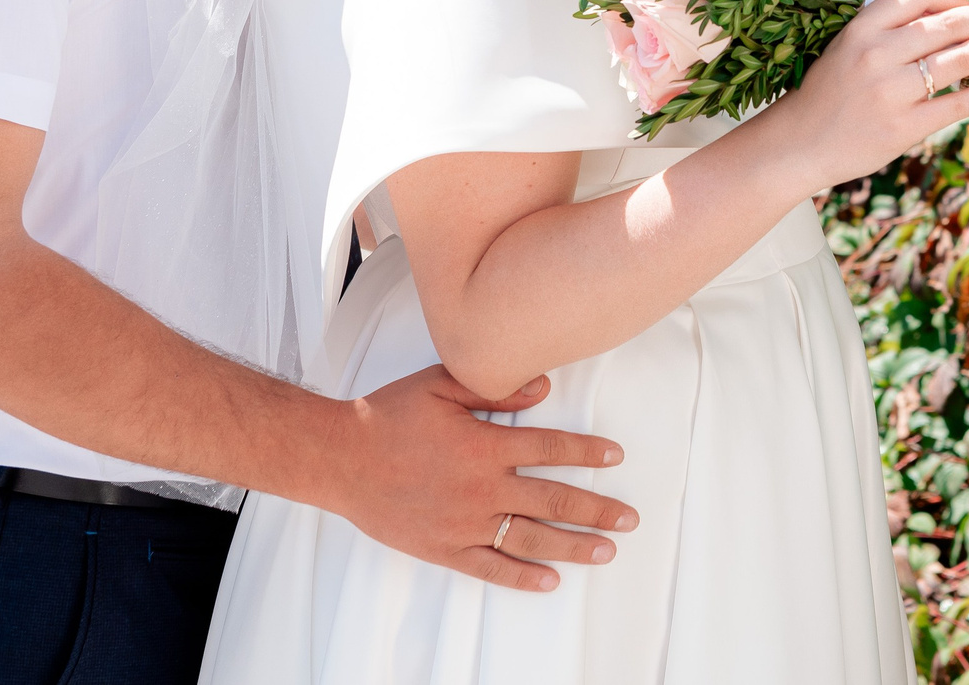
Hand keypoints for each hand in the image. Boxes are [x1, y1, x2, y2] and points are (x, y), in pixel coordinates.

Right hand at [327, 364, 637, 591]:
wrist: (339, 457)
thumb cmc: (387, 415)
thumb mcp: (441, 384)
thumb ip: (495, 387)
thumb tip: (544, 388)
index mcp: (485, 445)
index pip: (551, 448)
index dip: (587, 451)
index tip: (615, 456)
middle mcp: (482, 487)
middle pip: (553, 499)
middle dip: (597, 508)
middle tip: (629, 518)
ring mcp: (464, 522)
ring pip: (531, 538)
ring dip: (573, 545)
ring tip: (606, 550)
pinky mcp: (443, 548)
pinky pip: (490, 568)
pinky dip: (522, 577)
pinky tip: (549, 582)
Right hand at [759, 0, 968, 190]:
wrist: (798, 143)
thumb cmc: (830, 91)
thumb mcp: (849, 44)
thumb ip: (891, 27)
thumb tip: (955, 14)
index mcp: (864, 26)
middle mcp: (878, 53)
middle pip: (950, 24)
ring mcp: (893, 91)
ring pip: (962, 59)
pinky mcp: (905, 126)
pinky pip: (960, 102)